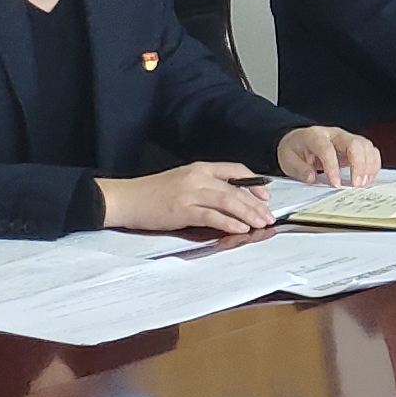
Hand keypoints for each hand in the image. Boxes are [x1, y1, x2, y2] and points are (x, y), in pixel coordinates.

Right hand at [99, 160, 271, 237]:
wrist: (126, 199)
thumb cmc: (151, 193)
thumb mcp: (182, 181)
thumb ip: (205, 187)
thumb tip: (230, 200)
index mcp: (199, 168)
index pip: (235, 170)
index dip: (254, 183)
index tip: (265, 196)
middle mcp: (197, 177)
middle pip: (236, 189)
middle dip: (256, 205)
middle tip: (269, 216)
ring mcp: (190, 193)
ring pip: (229, 201)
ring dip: (248, 214)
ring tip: (261, 224)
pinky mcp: (182, 210)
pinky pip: (212, 216)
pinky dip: (229, 222)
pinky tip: (239, 228)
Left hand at [277, 125, 379, 185]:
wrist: (299, 140)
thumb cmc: (295, 149)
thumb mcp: (287, 159)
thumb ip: (299, 169)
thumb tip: (312, 178)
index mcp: (316, 136)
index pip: (328, 149)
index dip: (333, 167)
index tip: (335, 183)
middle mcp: (335, 134)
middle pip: (354, 143)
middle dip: (359, 165)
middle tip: (356, 184)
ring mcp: (347, 138)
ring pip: (366, 146)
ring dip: (368, 166)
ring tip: (363, 183)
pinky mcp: (356, 146)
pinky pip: (371, 152)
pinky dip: (373, 165)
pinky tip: (367, 178)